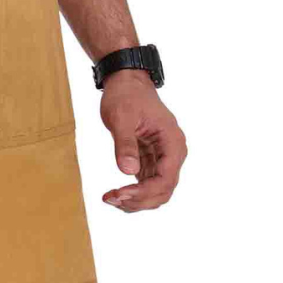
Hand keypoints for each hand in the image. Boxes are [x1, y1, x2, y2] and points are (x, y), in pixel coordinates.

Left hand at [100, 70, 186, 211]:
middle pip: (163, 190)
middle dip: (139, 200)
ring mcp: (163, 157)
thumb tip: (128, 171)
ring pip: (156, 191)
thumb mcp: (121, 117)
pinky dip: (133, 193)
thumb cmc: (126, 95)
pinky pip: (147, 184)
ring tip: (110, 198)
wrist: (127, 82)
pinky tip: (116, 194)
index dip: (144, 192)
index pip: (165, 179)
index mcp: (172, 142)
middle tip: (111, 199)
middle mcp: (172, 153)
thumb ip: (125, 144)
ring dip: (136, 201)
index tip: (120, 193)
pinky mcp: (152, 159)